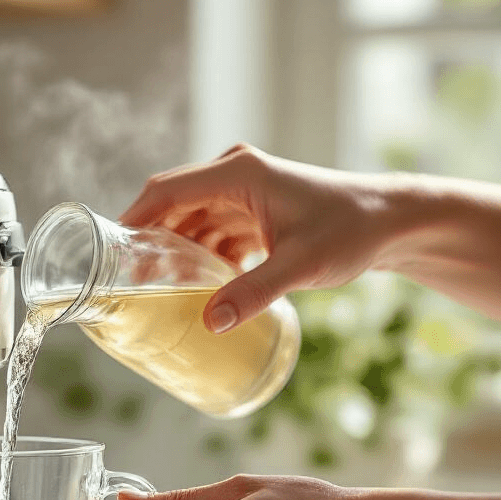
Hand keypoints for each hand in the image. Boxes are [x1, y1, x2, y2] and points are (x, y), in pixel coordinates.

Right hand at [120, 145, 393, 333]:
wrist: (392, 222)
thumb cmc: (351, 230)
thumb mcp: (299, 265)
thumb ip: (254, 292)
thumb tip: (211, 324)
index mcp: (238, 174)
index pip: (165, 190)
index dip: (132, 218)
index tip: (108, 251)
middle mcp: (235, 178)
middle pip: (172, 207)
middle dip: (150, 243)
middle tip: (128, 282)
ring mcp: (244, 194)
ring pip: (191, 222)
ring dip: (175, 253)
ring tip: (156, 290)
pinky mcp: (253, 212)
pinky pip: (212, 233)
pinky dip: (200, 257)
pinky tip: (196, 287)